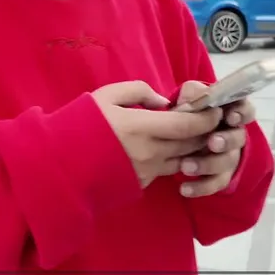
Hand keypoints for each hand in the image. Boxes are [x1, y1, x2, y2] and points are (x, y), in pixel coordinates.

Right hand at [91, 81, 223, 188]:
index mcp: (141, 127)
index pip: (188, 125)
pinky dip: (176, 157)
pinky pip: (168, 168)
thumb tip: (163, 101)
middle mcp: (149, 152)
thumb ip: (138, 92)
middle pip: (192, 144)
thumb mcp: (106, 96)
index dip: (207, 117)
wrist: (60, 164)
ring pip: (184, 158)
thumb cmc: (81, 125)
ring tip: (192, 131)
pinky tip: (170, 146)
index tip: (214, 107)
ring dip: (194, 146)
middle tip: (210, 117)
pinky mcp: (143, 182)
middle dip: (206, 131)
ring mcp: (147, 171)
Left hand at [173, 81, 256, 197]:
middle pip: (238, 138)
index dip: (242, 113)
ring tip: (186, 166)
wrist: (175, 133)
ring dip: (208, 164)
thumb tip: (200, 96)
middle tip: (212, 143)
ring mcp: (228, 156)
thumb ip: (195, 93)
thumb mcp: (190, 96)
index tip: (231, 117)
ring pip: (227, 162)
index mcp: (231, 111)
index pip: (246, 110)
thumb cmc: (189, 109)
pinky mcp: (219, 174)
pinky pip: (215, 183)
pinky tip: (184, 188)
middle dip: (226, 141)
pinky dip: (200, 187)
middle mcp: (234, 134)